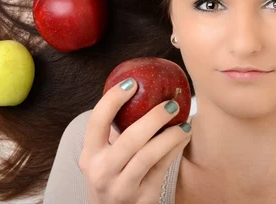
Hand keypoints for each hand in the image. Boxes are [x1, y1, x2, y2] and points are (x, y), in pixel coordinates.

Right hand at [79, 78, 191, 203]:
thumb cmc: (113, 177)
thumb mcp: (105, 158)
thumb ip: (116, 132)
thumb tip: (140, 91)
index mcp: (90, 155)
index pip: (97, 120)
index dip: (113, 99)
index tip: (132, 83)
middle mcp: (101, 171)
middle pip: (129, 138)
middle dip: (153, 117)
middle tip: (171, 104)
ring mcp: (122, 187)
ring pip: (149, 155)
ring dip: (171, 135)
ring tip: (185, 123)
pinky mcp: (142, 197)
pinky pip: (162, 167)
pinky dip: (176, 148)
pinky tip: (184, 136)